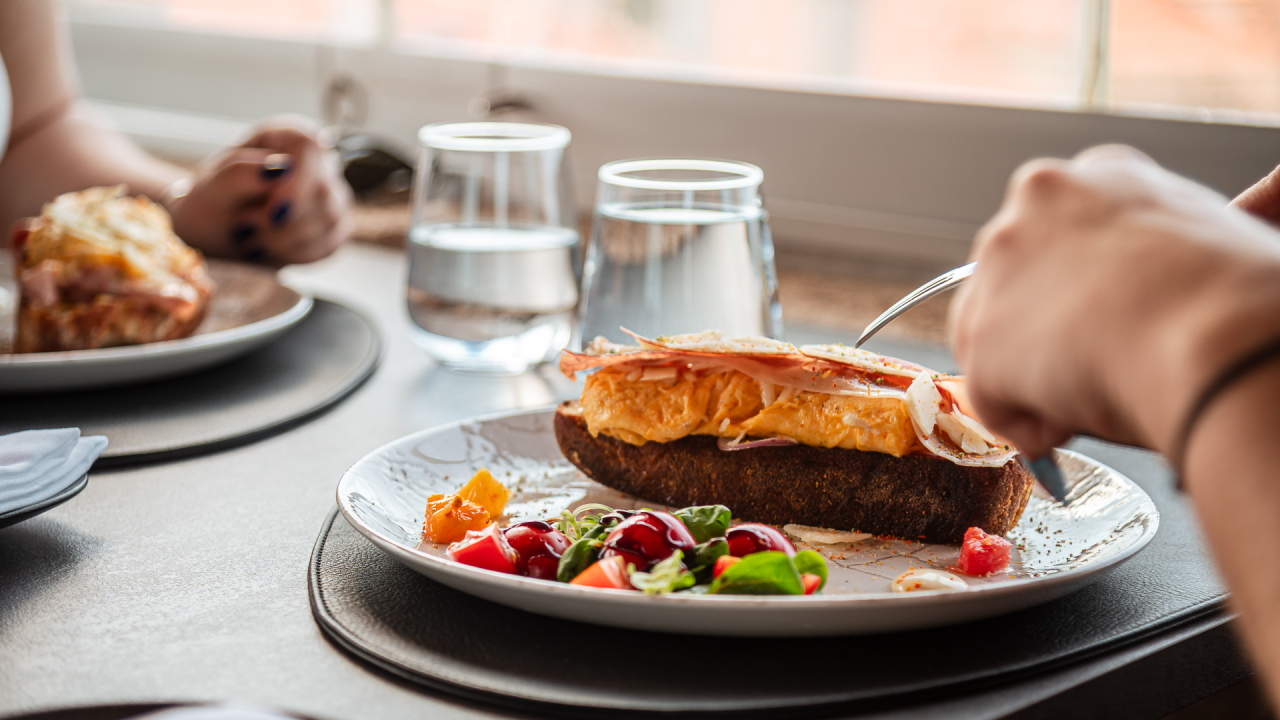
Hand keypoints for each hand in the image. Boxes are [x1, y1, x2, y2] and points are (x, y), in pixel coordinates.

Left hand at [166, 115, 351, 264]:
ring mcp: (330, 194)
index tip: (275, 214)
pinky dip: (295, 255)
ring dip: (284, 240)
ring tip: (250, 237)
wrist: (213, 234)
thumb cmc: (211, 203)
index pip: (309, 145)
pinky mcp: (334, 226)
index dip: (297, 182)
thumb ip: (240, 173)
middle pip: (323, 189)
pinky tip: (269, 249)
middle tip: (241, 228)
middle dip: (281, 222)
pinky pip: (329, 245)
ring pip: (330, 220)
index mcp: (284, 135)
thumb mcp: (211, 187)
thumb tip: (280, 168)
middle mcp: (315, 160)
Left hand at [948, 145, 1279, 459]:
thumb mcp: (1213, 241)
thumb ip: (1160, 254)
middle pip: (1017, 279)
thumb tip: (1161, 295)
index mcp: (1102, 172)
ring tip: (1097, 392)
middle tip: (1098, 363)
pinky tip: (1075, 420)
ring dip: (1033, 374)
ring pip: (993, 336)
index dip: (1083, 288)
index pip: (1064, 232)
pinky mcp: (980, 334)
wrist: (1220, 337)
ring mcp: (1000, 264)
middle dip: (1046, 326)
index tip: (1107, 321)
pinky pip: (991, 396)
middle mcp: (1037, 201)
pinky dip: (1027, 422)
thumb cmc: (1242, 300)